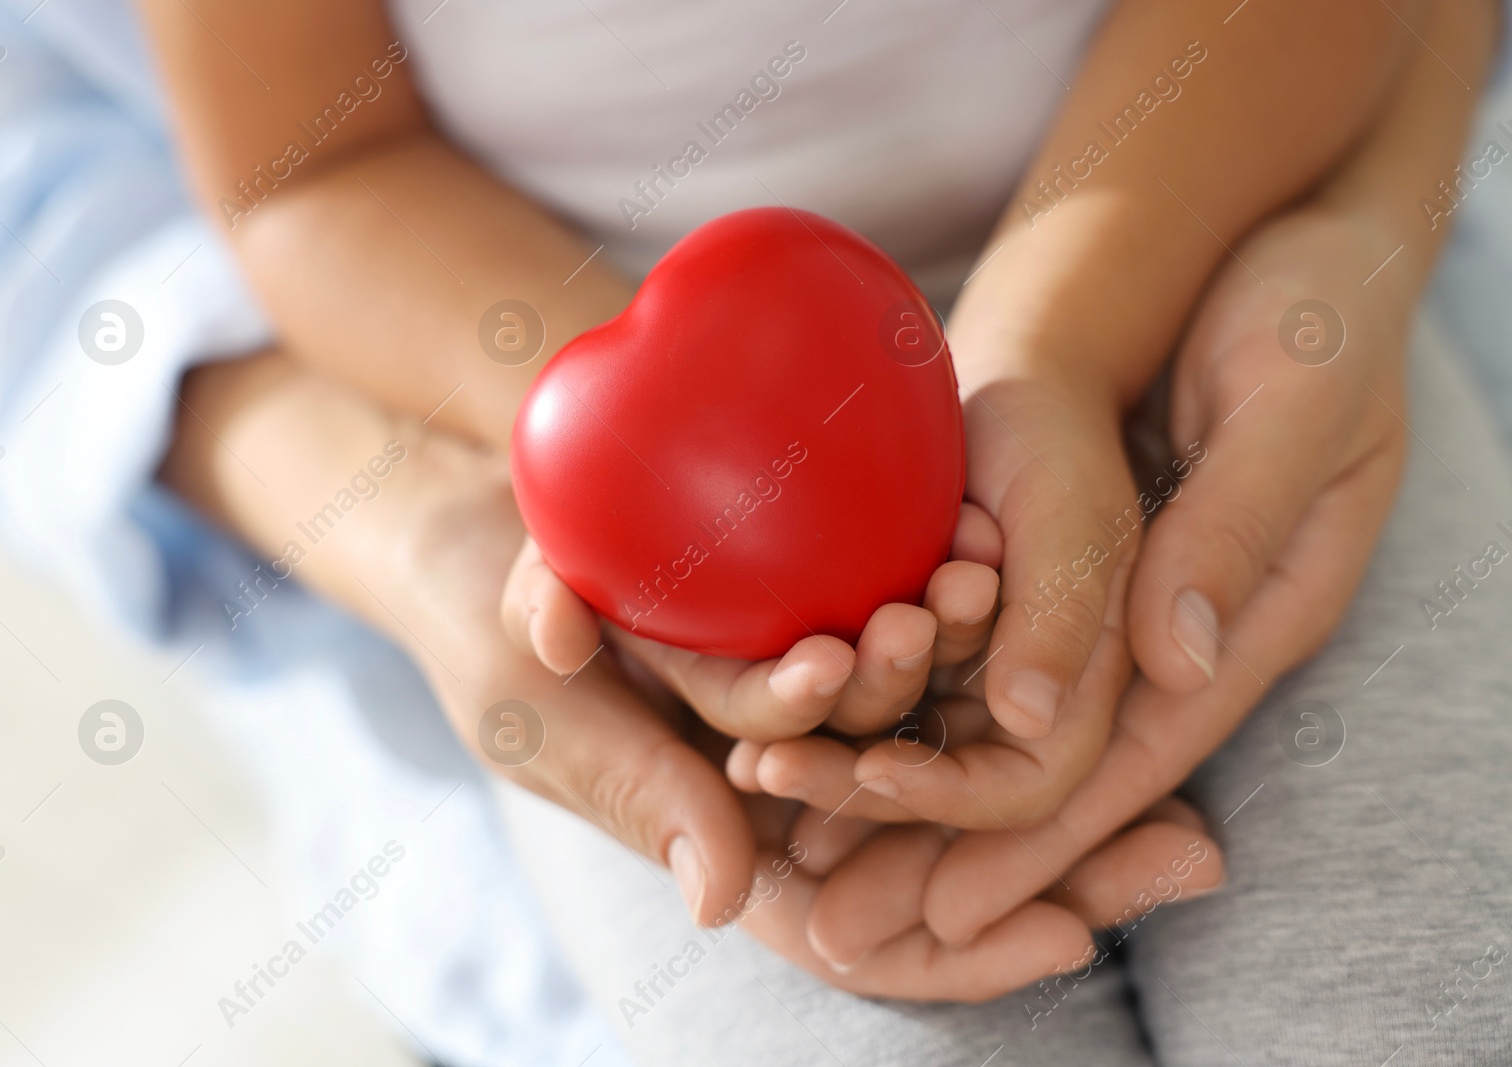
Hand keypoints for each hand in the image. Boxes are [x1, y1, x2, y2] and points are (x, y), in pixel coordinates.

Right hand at [163, 349, 1225, 996]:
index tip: (1069, 931)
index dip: (959, 948)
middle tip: (1182, 849)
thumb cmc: (471, 622)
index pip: (850, 929)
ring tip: (1124, 699)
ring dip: (1022, 711)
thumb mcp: (535, 709)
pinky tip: (1033, 573)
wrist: (462, 495)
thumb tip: (726, 900)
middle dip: (1045, 846)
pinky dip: (973, 604)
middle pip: (928, 838)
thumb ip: (631, 787)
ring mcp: (801, 682)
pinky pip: (911, 614)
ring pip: (937, 721)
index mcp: (717, 838)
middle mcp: (778, 773)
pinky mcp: (812, 594)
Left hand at [798, 202, 1416, 960]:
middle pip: (1032, 765)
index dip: (1028, 840)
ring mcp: (1096, 595)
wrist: (1270, 236)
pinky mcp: (1043, 548)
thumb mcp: (1295, 404)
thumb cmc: (1308, 311)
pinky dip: (879, 675)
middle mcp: (1156, 631)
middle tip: (815, 897)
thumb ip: (1231, 531)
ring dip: (879, 765)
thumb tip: (1168, 662)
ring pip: (978, 712)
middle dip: (926, 830)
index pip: (1121, 764)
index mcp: (1237, 625)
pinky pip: (955, 632)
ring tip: (771, 803)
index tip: (937, 909)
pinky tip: (796, 701)